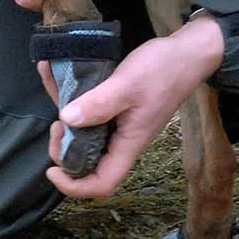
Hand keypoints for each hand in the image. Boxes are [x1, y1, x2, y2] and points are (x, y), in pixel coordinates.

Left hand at [39, 14, 224, 197]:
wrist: (187, 52)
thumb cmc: (164, 70)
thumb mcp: (128, 85)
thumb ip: (99, 104)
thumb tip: (67, 120)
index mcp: (128, 144)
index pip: (101, 183)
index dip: (74, 186)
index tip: (52, 169)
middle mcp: (121, 138)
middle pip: (87, 162)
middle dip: (64, 149)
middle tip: (57, 124)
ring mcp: (118, 123)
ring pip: (85, 133)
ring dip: (65, 120)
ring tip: (56, 93)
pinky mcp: (116, 106)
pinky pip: (89, 110)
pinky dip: (71, 96)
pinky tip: (57, 72)